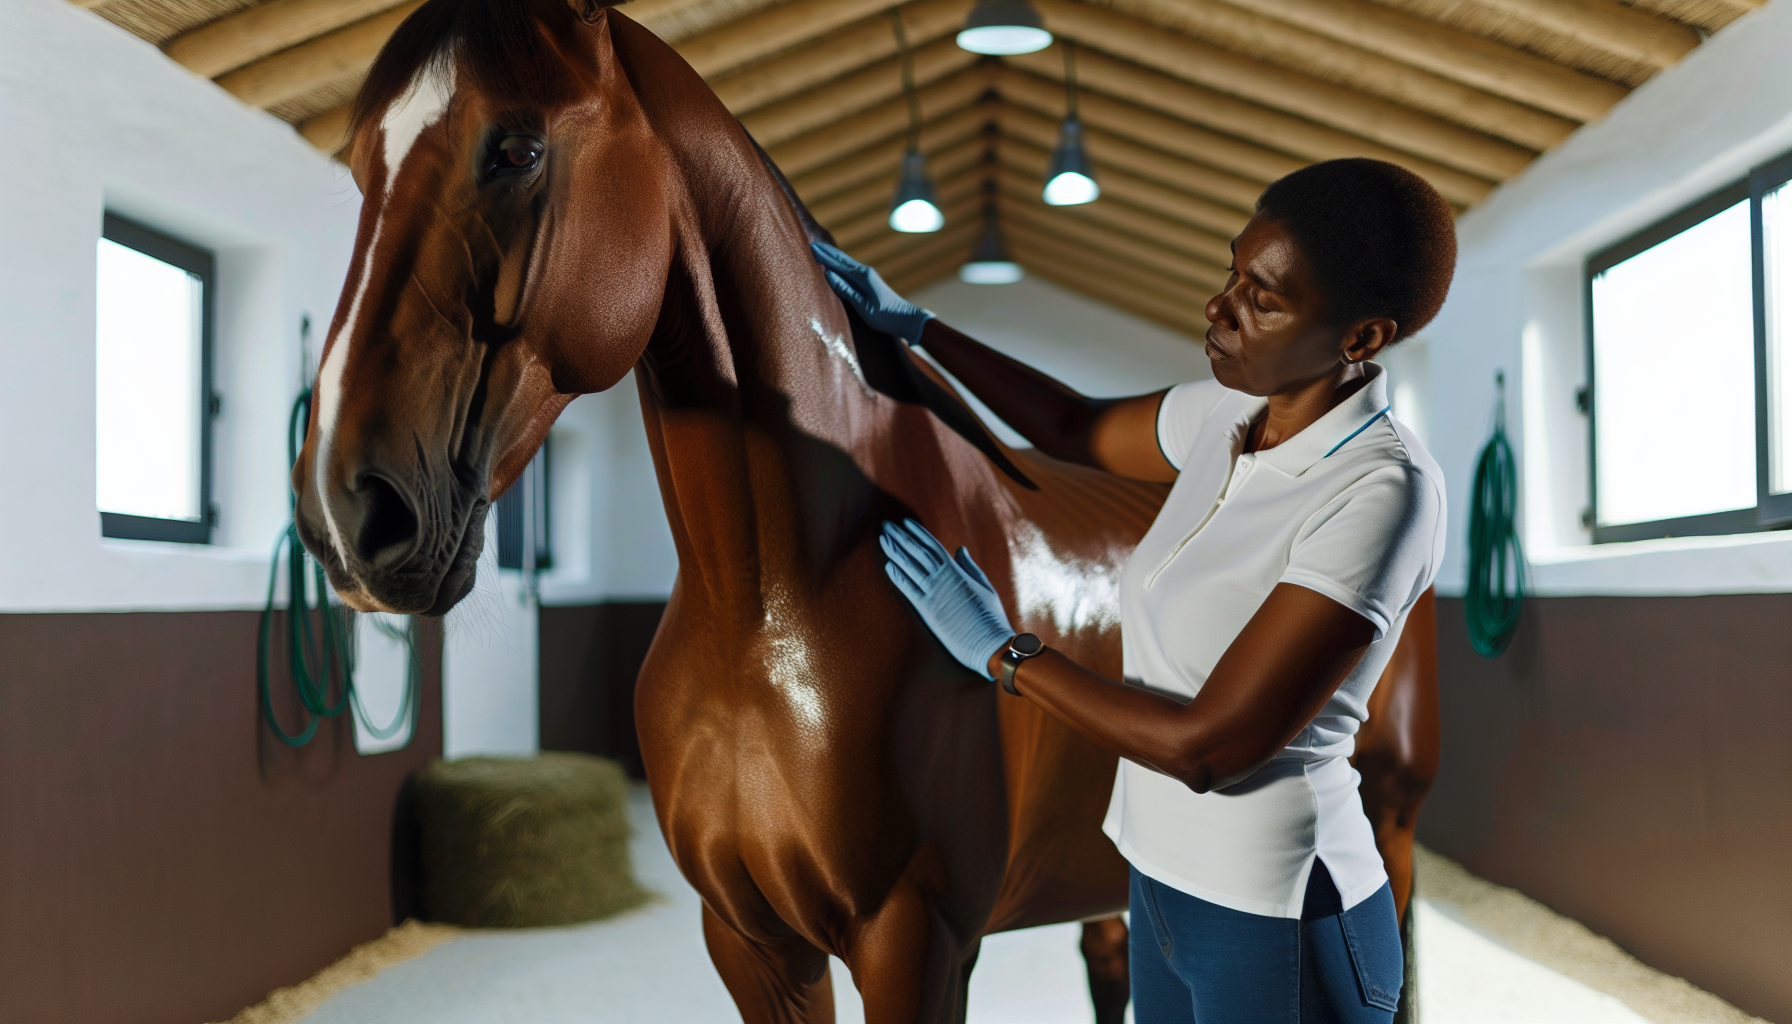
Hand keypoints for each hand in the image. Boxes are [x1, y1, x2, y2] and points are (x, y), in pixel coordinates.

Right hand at [812, 242, 933, 344]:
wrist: (906, 319)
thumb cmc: (886, 316)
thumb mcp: (863, 306)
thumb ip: (846, 290)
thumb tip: (829, 274)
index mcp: (863, 276)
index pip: (839, 263)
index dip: (825, 256)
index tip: (811, 247)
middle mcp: (865, 273)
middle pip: (842, 259)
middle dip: (827, 253)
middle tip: (812, 245)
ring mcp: (868, 277)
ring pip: (846, 264)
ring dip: (833, 257)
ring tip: (820, 251)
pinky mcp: (869, 283)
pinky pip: (850, 271)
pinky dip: (840, 265)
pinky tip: (836, 266)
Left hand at [880, 519, 1014, 678]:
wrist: (989, 642)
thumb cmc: (991, 616)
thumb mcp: (984, 585)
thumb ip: (969, 566)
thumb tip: (960, 549)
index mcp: (957, 571)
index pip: (933, 546)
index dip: (918, 532)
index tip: (904, 521)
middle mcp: (943, 578)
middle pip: (917, 552)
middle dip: (900, 536)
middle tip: (886, 524)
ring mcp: (934, 594)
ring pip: (909, 567)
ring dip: (894, 552)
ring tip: (882, 539)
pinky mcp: (928, 611)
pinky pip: (909, 590)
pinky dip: (898, 577)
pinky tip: (888, 566)